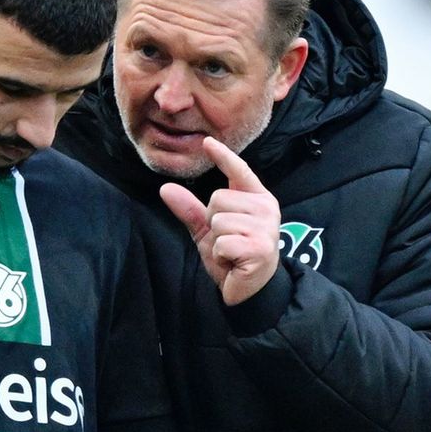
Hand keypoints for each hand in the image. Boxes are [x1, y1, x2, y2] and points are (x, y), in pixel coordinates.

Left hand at [159, 137, 280, 305]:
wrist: (250, 289)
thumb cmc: (233, 255)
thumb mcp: (208, 230)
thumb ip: (190, 209)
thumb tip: (165, 188)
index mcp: (256, 198)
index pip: (239, 171)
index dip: (223, 156)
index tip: (207, 142)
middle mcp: (266, 208)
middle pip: (217, 198)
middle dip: (213, 222)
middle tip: (228, 240)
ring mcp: (265, 228)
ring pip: (218, 220)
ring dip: (217, 242)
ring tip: (231, 252)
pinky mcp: (260, 248)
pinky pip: (222, 242)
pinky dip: (221, 256)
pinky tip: (234, 263)